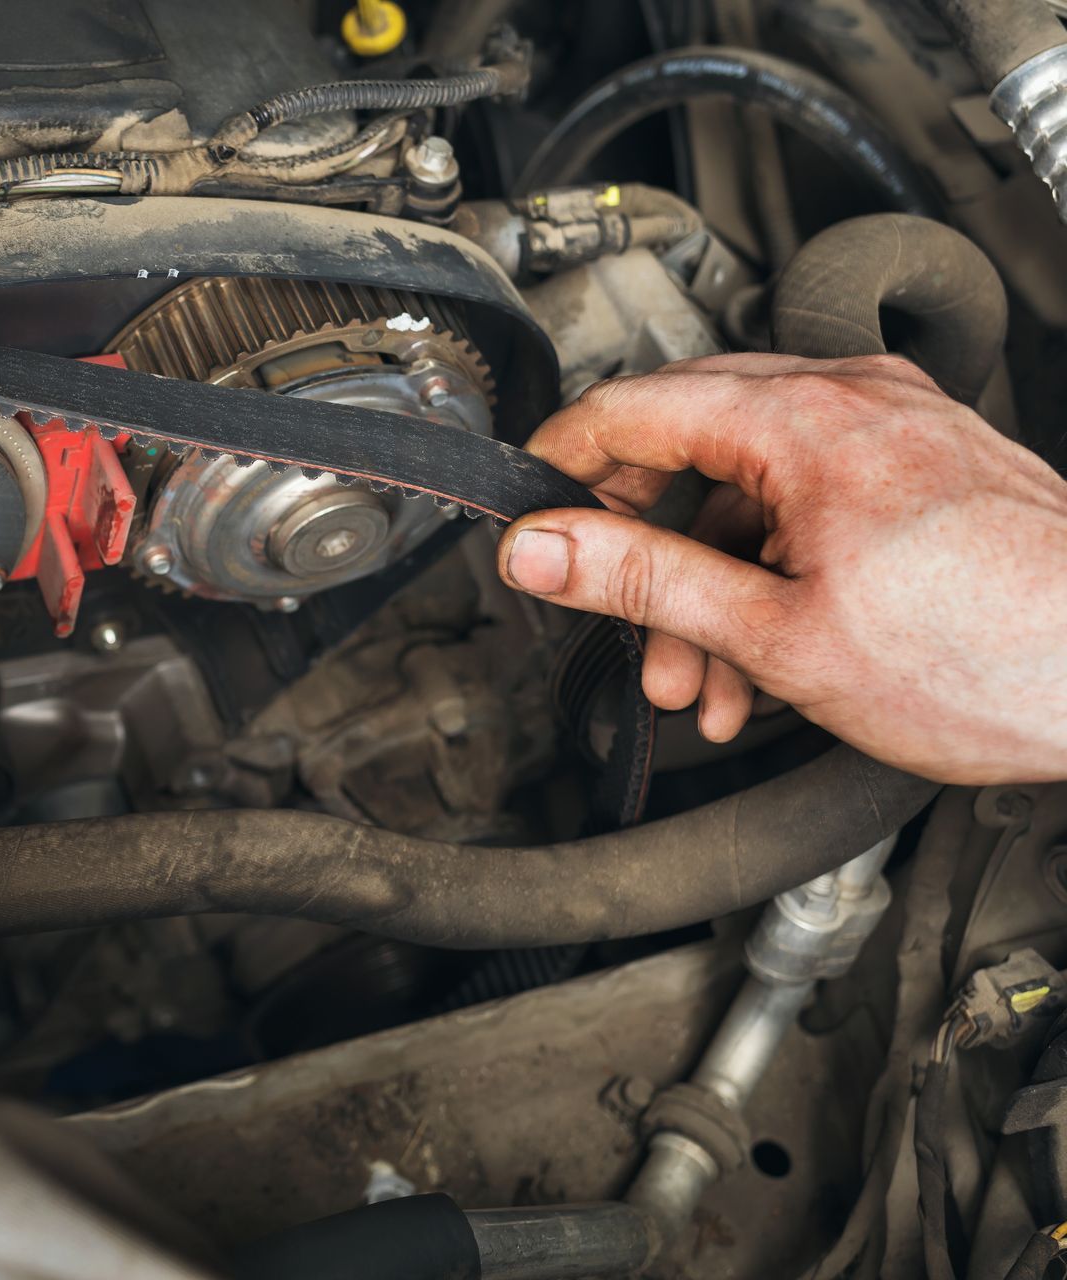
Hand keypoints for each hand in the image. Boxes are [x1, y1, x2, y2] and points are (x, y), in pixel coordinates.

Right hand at [495, 353, 1066, 784]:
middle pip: (687, 444)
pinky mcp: (930, 469)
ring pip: (750, 487)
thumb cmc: (993, 658)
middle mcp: (857, 399)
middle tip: (613, 620)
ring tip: (702, 684)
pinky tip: (765, 661)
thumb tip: (540, 545)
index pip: (632, 407)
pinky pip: (812, 501)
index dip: (560, 464)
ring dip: (708, 584)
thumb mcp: (777, 633)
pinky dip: (771, 572)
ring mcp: (900, 428)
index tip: (524, 513)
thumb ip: (641, 580)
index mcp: (808, 419)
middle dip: (641, 551)